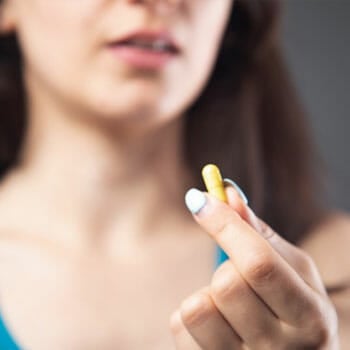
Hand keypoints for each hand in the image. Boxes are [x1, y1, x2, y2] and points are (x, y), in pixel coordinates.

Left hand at [169, 184, 338, 348]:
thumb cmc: (295, 307)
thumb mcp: (294, 272)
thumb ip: (260, 234)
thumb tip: (227, 194)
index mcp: (309, 316)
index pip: (259, 263)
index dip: (224, 224)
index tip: (199, 199)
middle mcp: (278, 348)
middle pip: (226, 283)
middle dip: (225, 266)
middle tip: (238, 275)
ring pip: (196, 307)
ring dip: (206, 294)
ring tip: (228, 304)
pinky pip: (179, 325)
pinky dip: (190, 314)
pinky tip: (215, 322)